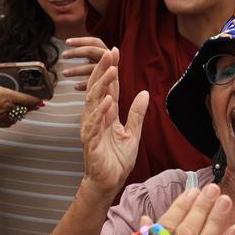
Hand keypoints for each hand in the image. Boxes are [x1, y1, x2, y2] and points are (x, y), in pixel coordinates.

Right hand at [0, 45, 40, 131]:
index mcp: (8, 96)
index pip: (27, 98)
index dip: (35, 99)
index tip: (42, 101)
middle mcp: (8, 107)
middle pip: (24, 108)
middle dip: (29, 106)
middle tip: (35, 106)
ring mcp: (3, 116)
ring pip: (17, 116)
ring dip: (21, 113)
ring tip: (23, 111)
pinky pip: (8, 122)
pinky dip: (10, 120)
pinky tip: (9, 119)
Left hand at [59, 35, 106, 90]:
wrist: (115, 94)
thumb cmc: (101, 75)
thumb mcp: (96, 63)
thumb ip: (89, 55)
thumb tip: (69, 44)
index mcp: (106, 52)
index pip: (95, 42)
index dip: (81, 41)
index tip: (66, 42)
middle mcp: (109, 59)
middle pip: (92, 51)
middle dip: (77, 52)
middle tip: (62, 55)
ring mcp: (109, 71)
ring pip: (92, 68)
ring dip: (77, 70)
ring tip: (64, 73)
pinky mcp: (108, 84)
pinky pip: (95, 83)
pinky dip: (84, 84)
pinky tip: (75, 86)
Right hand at [80, 48, 146, 194]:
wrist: (108, 183)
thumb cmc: (116, 160)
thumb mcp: (133, 133)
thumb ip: (137, 113)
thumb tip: (144, 93)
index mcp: (106, 114)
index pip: (108, 87)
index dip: (111, 69)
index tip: (115, 51)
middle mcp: (96, 117)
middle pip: (98, 88)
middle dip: (103, 69)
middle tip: (109, 52)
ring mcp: (91, 128)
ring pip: (94, 101)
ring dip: (102, 85)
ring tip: (111, 70)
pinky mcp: (91, 141)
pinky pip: (94, 123)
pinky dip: (100, 111)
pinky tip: (107, 100)